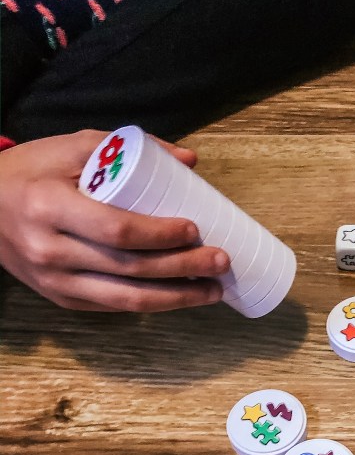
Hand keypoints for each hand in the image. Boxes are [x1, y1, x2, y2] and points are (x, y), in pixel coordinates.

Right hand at [0, 130, 229, 311]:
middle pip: (129, 268)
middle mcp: (50, 250)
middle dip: (182, 268)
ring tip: (213, 291)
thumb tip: (188, 161)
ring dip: (176, 298)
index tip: (195, 229)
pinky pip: (113, 307)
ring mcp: (55, 282)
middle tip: (220, 262)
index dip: (159, 235)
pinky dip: (151, 304)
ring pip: (125, 300)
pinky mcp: (61, 299)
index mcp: (49, 206)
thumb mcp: (71, 147)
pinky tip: (179, 297)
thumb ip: (127, 149)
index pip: (116, 230)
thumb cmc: (32, 172)